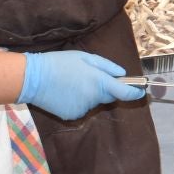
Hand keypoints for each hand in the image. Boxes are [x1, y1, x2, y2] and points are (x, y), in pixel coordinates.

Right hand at [19, 50, 143, 118]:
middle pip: (107, 97)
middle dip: (103, 89)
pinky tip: (65, 92)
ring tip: (72, 83)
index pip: (124, 92)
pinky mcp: (72, 116)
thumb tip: (122, 75)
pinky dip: (77, 102)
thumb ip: (106, 66)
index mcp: (99, 81)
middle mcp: (94, 98)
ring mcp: (83, 109)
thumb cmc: (59, 63)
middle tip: (86, 77)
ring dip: (88, 95)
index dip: (135, 93)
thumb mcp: (84, 57)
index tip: (141, 92)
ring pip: (93, 103)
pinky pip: (81, 109)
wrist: (33, 78)